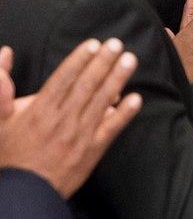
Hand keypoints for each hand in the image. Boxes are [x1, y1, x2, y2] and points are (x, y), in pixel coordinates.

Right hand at [0, 39, 140, 197]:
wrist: (23, 190)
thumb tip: (4, 54)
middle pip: (86, 85)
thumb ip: (0, 87)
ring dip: (117, 79)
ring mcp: (79, 135)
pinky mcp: (92, 150)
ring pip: (102, 101)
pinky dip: (125, 114)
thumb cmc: (9, 153)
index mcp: (39, 111)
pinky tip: (136, 99)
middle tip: (117, 44)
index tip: (93, 44)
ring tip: (130, 61)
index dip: (79, 60)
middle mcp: (62, 119)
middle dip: (103, 62)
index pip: (64, 78)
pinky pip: (111, 129)